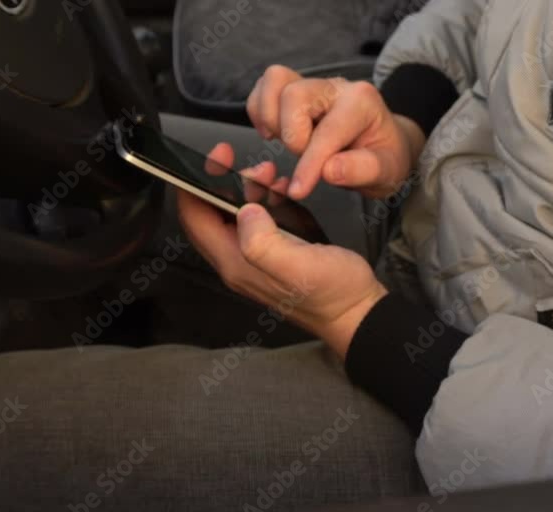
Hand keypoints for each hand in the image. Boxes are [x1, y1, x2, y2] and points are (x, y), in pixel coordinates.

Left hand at [177, 143, 387, 358]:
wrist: (358, 313)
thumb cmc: (333, 292)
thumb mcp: (298, 265)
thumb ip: (263, 241)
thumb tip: (244, 210)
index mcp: (236, 263)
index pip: (194, 218)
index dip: (196, 183)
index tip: (218, 158)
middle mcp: (238, 261)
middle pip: (210, 213)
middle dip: (226, 182)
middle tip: (255, 167)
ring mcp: (254, 259)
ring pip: (234, 214)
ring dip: (248, 189)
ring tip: (272, 176)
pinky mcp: (272, 254)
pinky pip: (256, 221)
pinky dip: (265, 200)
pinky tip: (284, 192)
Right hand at [246, 65, 425, 199]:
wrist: (385, 143)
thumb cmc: (384, 157)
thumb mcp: (386, 171)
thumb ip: (361, 170)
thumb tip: (328, 170)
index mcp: (361, 102)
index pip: (327, 131)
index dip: (309, 164)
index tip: (299, 190)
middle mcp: (335, 87)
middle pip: (293, 95)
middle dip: (291, 135)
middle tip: (304, 157)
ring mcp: (314, 85)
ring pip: (275, 81)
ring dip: (271, 117)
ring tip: (285, 142)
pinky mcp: (296, 89)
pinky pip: (265, 87)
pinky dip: (260, 110)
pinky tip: (274, 132)